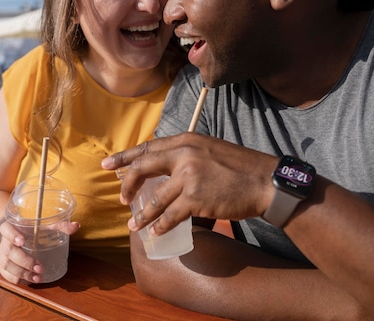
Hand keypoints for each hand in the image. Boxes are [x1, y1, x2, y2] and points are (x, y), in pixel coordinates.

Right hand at [0, 220, 79, 283]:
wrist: (17, 237)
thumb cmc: (32, 230)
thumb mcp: (44, 226)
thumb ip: (60, 226)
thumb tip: (76, 226)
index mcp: (11, 228)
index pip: (6, 229)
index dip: (12, 235)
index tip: (22, 241)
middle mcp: (4, 242)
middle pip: (9, 251)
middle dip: (25, 261)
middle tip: (40, 267)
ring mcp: (1, 255)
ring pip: (7, 265)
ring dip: (23, 273)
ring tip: (38, 277)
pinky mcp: (2, 267)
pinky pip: (7, 276)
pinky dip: (19, 280)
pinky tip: (31, 281)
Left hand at [102, 133, 276, 234]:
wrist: (265, 181)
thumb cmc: (240, 168)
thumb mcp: (210, 150)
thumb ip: (187, 154)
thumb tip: (164, 168)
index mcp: (186, 140)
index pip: (148, 147)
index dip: (125, 157)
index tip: (108, 165)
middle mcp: (184, 155)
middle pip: (143, 168)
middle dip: (128, 185)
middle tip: (121, 199)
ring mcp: (189, 177)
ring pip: (155, 199)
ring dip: (142, 215)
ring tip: (134, 225)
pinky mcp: (196, 199)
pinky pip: (170, 216)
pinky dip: (161, 226)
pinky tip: (157, 232)